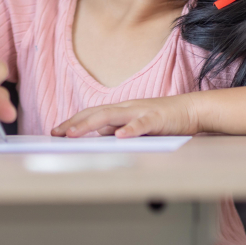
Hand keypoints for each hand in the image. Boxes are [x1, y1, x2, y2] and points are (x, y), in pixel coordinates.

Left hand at [51, 94, 201, 138]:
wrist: (190, 110)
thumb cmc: (162, 119)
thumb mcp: (135, 124)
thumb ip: (118, 128)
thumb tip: (99, 135)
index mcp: (119, 110)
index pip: (90, 114)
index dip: (72, 121)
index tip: (55, 131)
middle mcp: (125, 108)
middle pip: (95, 113)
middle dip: (74, 123)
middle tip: (57, 133)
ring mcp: (139, 111)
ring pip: (111, 116)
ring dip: (91, 125)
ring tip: (75, 134)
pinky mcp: (156, 118)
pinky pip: (141, 124)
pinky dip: (130, 130)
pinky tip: (119, 136)